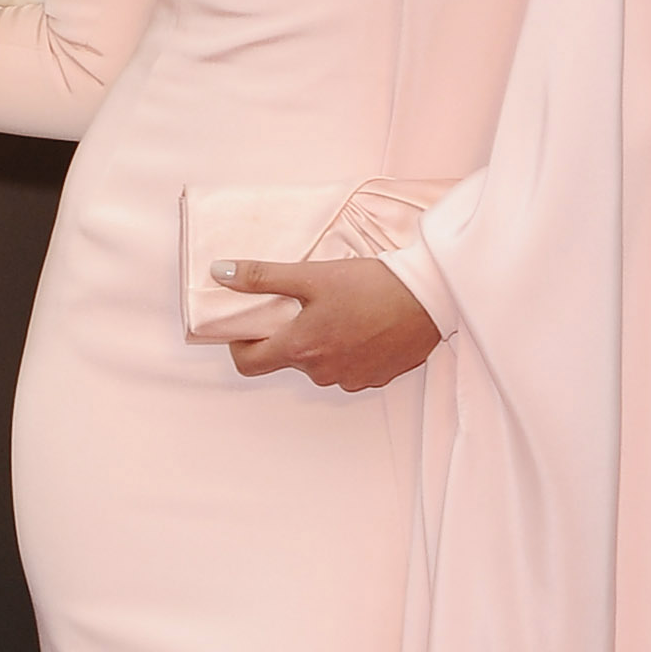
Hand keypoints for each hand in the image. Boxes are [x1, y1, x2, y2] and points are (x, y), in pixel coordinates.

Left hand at [219, 254, 439, 394]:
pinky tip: (364, 326)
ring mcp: (351, 379)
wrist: (429, 296)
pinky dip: (350, 351)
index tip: (248, 327)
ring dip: (322, 344)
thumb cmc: (373, 285)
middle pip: (288, 360)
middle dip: (289, 336)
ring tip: (340, 312)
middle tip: (303, 307)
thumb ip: (263, 277)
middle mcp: (323, 372)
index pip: (249, 364)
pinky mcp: (377, 378)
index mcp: (301, 349)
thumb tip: (221, 272)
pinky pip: (350, 369)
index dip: (240, 346)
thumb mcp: (312, 275)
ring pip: (321, 365)